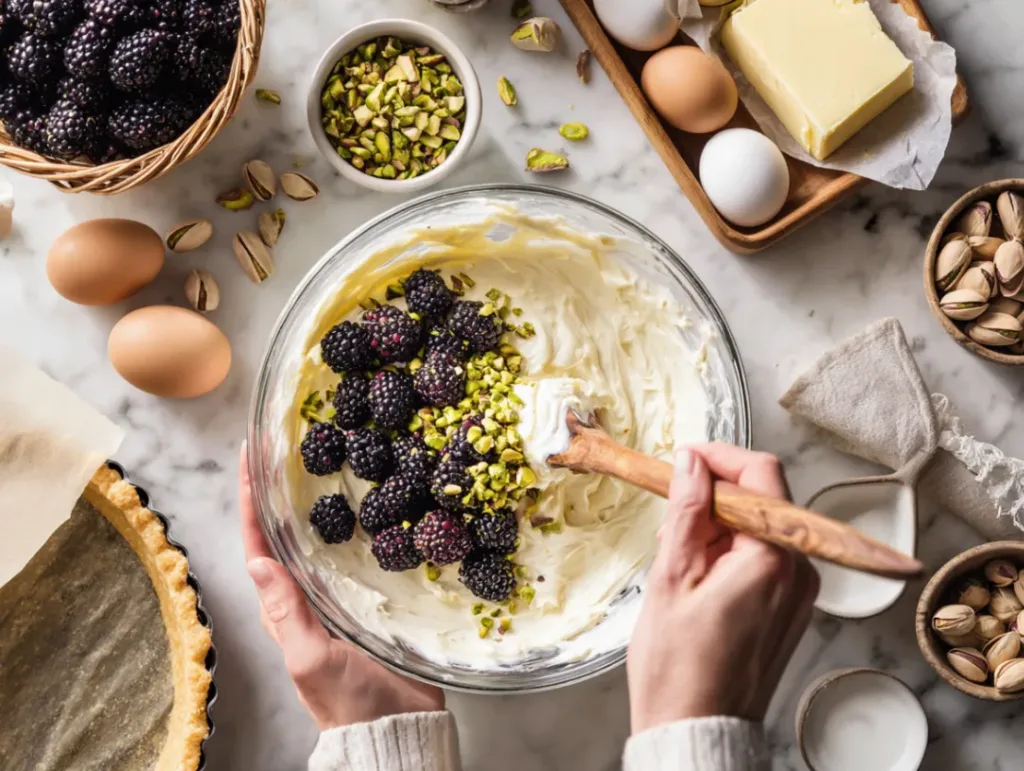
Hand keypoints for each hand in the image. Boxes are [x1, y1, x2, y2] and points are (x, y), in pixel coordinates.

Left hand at [239, 446, 443, 729]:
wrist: (398, 729)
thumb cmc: (351, 701)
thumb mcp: (312, 658)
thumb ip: (288, 612)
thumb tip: (258, 561)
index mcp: (284, 611)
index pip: (259, 547)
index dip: (252, 504)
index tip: (250, 461)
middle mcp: (306, 599)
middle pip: (286, 536)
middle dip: (281, 494)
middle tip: (287, 450)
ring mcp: (337, 599)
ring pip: (320, 541)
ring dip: (317, 504)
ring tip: (326, 465)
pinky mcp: (370, 601)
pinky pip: (356, 555)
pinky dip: (356, 526)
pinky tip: (372, 506)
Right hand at [627, 443, 818, 734]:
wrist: (697, 731)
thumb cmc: (679, 670)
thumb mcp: (671, 578)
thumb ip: (687, 512)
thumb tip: (692, 463)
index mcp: (773, 559)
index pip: (761, 474)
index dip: (720, 457)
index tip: (684, 460)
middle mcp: (800, 572)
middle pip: (763, 501)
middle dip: (714, 497)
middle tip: (670, 516)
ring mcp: (799, 593)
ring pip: (761, 530)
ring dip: (719, 527)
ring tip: (677, 555)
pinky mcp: (789, 609)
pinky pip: (764, 559)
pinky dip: (731, 553)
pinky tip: (697, 576)